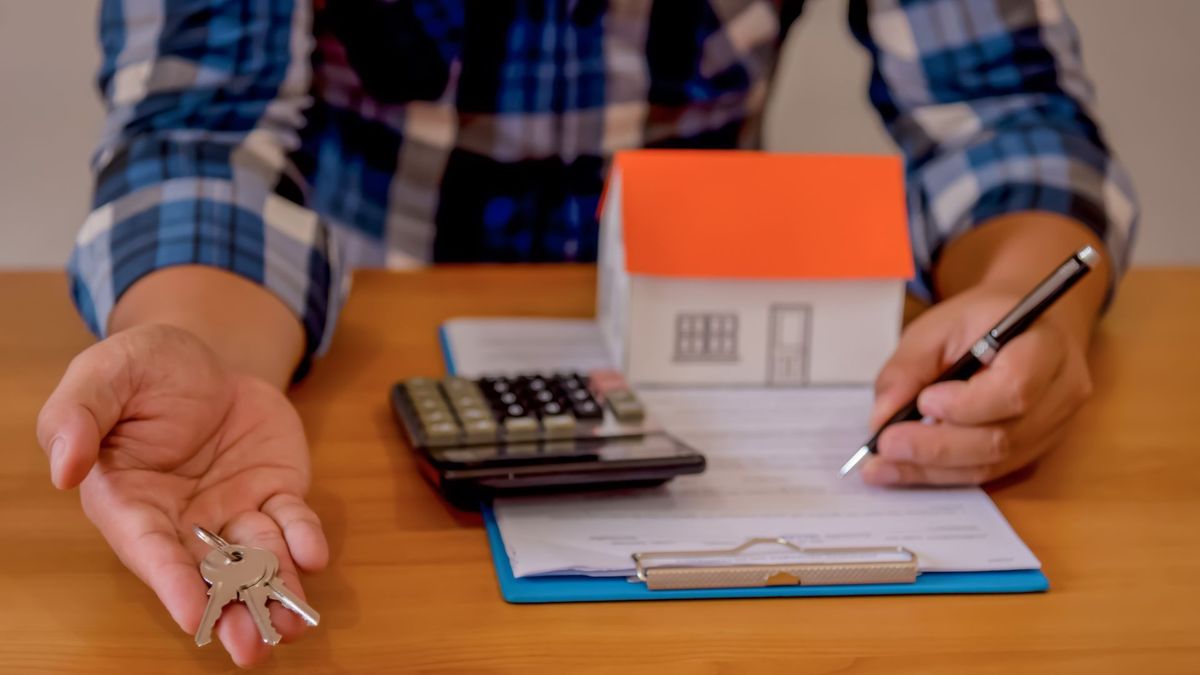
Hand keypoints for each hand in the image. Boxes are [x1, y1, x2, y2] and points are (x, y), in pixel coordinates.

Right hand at [36, 324, 326, 666]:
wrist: (204, 356)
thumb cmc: (141, 370)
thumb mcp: (102, 376)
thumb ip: (76, 418)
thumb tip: (64, 469)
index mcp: (128, 501)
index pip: (149, 550)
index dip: (170, 582)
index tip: (190, 614)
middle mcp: (182, 519)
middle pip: (207, 573)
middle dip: (230, 612)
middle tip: (251, 648)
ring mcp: (232, 509)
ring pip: (255, 559)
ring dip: (274, 593)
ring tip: (293, 627)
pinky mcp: (273, 491)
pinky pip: (292, 521)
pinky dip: (304, 539)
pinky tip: (313, 555)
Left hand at [861, 285, 1094, 485]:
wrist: (1025, 325)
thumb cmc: (981, 320)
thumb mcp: (939, 326)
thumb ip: (909, 368)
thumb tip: (881, 418)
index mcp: (1045, 346)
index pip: (1015, 388)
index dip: (967, 404)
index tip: (924, 401)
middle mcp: (1060, 393)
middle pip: (1003, 437)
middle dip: (938, 446)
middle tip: (887, 444)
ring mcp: (1053, 427)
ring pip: (993, 463)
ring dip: (932, 469)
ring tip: (883, 465)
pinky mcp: (1034, 449)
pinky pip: (987, 471)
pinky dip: (941, 473)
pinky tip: (902, 469)